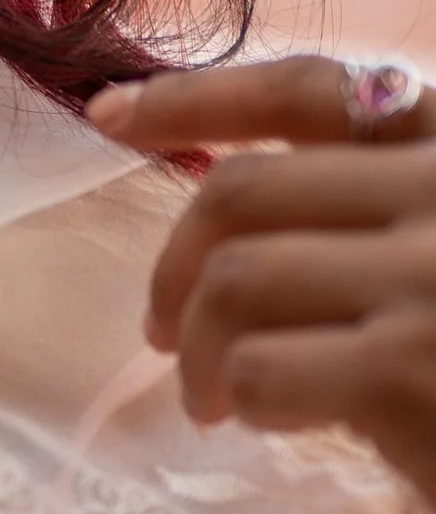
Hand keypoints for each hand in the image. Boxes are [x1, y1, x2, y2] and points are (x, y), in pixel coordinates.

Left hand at [88, 56, 435, 508]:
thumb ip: (368, 216)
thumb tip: (218, 225)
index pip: (311, 90)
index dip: (197, 96)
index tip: (111, 115)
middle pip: (243, 192)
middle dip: (174, 266)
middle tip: (161, 331)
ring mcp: (432, 276)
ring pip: (235, 280)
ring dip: (194, 347)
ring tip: (208, 397)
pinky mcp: (412, 367)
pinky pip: (258, 366)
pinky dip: (240, 396)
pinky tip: (268, 422)